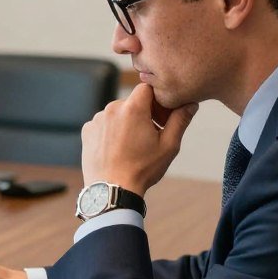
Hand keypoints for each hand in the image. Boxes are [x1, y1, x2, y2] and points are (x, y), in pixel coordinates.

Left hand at [81, 83, 197, 195]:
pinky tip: (117, 149)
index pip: (147, 88)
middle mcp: (111, 109)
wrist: (112, 190)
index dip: (156, 100)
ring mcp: (97, 120)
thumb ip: (180, 120)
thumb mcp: (168, 146)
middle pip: (132, 102)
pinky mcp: (87, 131)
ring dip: (125, 123)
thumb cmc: (142, 169)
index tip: (160, 117)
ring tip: (131, 146)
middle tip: (149, 136)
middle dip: (142, 114)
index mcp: (132, 108)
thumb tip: (190, 103)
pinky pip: (103, 124)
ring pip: (117, 113)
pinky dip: (110, 132)